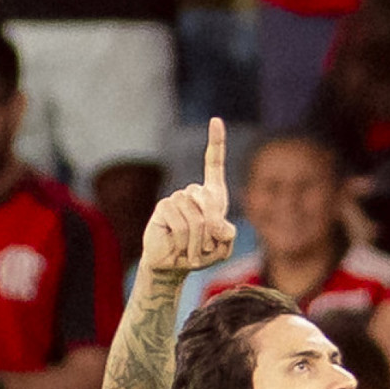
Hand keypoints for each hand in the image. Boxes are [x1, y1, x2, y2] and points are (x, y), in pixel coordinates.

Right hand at [140, 117, 234, 275]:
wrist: (173, 267)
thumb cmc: (199, 254)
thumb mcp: (221, 247)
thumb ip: (226, 235)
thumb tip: (220, 226)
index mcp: (210, 195)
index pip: (213, 164)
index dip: (216, 143)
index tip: (215, 121)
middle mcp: (191, 192)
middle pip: (208, 202)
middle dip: (212, 230)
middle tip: (206, 249)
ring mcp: (176, 198)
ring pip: (195, 217)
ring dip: (198, 242)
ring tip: (191, 253)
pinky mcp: (163, 208)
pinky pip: (180, 224)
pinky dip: (184, 243)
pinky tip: (178, 250)